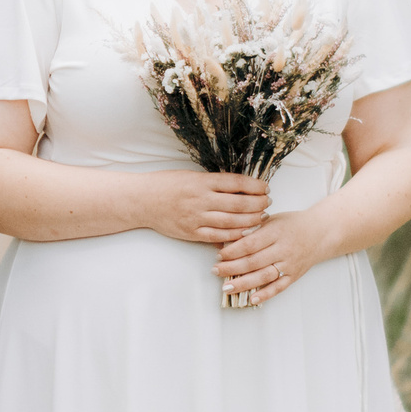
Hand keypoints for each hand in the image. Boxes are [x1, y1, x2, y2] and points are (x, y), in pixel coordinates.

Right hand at [138, 170, 270, 245]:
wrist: (142, 200)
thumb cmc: (167, 184)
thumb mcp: (191, 175)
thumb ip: (213, 182)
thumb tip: (241, 187)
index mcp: (201, 181)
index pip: (236, 182)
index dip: (255, 186)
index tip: (265, 187)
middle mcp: (200, 199)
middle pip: (239, 203)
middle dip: (258, 204)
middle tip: (268, 202)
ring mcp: (196, 217)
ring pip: (232, 221)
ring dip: (251, 220)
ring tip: (261, 217)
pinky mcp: (191, 232)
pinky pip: (219, 236)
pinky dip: (235, 235)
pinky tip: (245, 232)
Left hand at [216, 209, 332, 304]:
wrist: (321, 233)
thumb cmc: (292, 224)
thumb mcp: (273, 220)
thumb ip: (253, 229)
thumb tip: (229, 239)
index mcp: (276, 232)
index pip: (250, 244)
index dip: (232, 251)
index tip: (218, 255)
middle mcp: (283, 249)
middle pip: (253, 262)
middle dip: (231, 268)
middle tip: (216, 271)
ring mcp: (290, 264)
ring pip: (264, 276)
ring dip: (243, 284)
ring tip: (226, 288)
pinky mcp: (294, 275)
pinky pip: (279, 287)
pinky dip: (265, 294)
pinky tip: (251, 299)